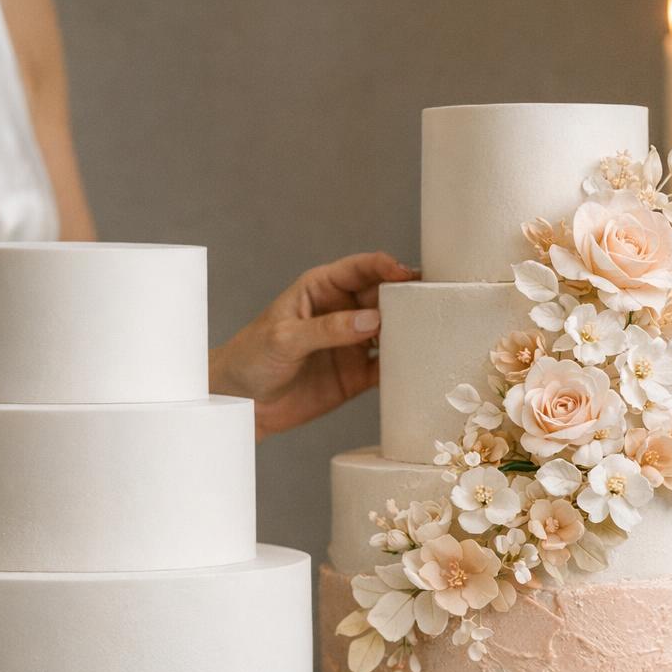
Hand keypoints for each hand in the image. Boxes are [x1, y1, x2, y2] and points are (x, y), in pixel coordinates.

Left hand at [209, 252, 416, 439]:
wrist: (239, 405)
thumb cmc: (251, 358)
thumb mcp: (285, 338)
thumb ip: (327, 328)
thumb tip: (371, 320)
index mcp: (322, 289)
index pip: (359, 269)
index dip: (385, 266)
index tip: (406, 273)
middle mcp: (343, 312)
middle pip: (384, 298)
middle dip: (407, 299)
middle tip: (430, 305)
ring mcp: (352, 344)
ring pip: (391, 331)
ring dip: (410, 332)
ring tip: (432, 336)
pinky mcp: (357, 375)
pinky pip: (387, 367)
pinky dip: (403, 366)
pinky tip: (418, 366)